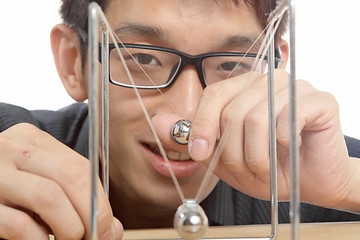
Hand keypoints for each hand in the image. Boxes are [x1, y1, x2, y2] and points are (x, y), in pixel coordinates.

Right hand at [0, 123, 122, 239]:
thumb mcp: (44, 185)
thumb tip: (112, 229)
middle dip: (91, 213)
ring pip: (48, 195)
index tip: (105, 224)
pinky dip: (38, 239)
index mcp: (32, 141)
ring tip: (69, 239)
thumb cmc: (11, 192)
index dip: (100, 200)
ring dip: (69, 227)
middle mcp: (11, 149)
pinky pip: (17, 223)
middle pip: (70, 175)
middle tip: (93, 236)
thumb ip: (78, 200)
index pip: (81, 166)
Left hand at [189, 69, 357, 210]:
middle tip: (244, 171)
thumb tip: (179, 134)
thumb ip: (206, 145)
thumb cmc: (271, 169)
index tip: (199, 152)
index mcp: (245, 88)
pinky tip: (291, 149)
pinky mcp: (320, 100)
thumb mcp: (229, 162)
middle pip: (233, 111)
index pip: (214, 94)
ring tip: (266, 168)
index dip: (203, 124)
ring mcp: (294, 87)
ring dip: (257, 156)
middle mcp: (268, 82)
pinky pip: (288, 120)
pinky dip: (284, 144)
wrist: (312, 183)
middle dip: (233, 152)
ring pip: (257, 118)